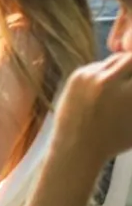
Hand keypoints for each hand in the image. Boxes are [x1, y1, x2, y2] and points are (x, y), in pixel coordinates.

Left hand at [54, 51, 131, 165]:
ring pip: (117, 59)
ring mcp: (92, 76)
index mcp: (131, 94)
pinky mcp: (77, 76)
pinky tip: (103, 90)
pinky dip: (105, 73)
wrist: (77, 147)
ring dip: (123, 68)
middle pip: (131, 58)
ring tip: (120, 86)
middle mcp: (112, 81)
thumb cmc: (115, 139)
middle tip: (129, 82)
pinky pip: (98, 66)